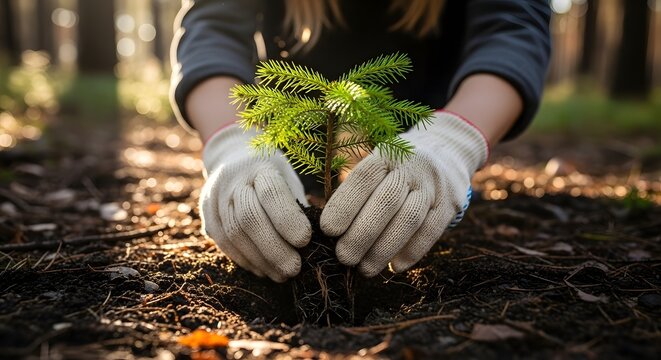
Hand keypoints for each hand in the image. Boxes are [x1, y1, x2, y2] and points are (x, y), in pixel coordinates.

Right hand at [199, 125, 311, 281]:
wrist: (232, 159)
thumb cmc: (272, 174)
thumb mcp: (288, 178)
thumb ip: (297, 205)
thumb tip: (315, 241)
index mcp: (259, 167)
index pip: (271, 193)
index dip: (287, 219)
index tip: (305, 240)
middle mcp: (233, 181)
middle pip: (249, 218)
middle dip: (274, 248)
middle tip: (295, 269)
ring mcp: (215, 199)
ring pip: (234, 234)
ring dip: (260, 260)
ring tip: (282, 275)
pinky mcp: (207, 216)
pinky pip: (224, 243)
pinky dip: (246, 261)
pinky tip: (263, 270)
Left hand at [320, 111, 488, 276]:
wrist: (447, 149)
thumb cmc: (397, 166)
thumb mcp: (378, 164)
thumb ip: (358, 190)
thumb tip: (329, 230)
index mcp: (386, 154)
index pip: (363, 178)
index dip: (344, 204)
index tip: (327, 230)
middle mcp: (412, 166)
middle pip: (386, 202)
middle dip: (361, 234)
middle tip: (343, 257)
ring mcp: (434, 185)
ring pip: (409, 220)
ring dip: (384, 249)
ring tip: (365, 269)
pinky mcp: (451, 203)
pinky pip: (432, 232)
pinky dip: (412, 252)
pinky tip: (394, 267)